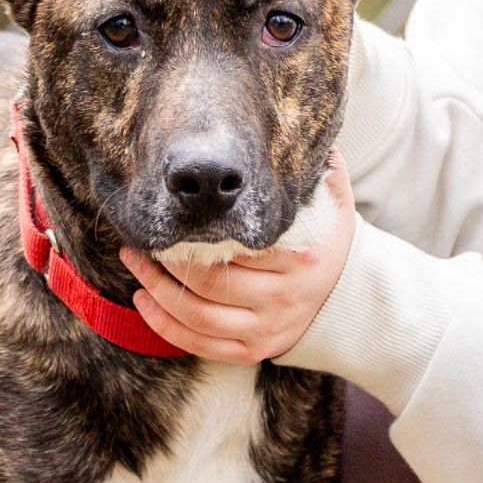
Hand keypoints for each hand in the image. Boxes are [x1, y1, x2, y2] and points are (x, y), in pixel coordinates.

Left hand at [124, 159, 355, 365]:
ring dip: (158, 292)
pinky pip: (202, 346)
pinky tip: (145, 302)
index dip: (194, 235)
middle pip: (211, 283)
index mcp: (301, 259)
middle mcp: (285, 298)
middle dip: (165, 263)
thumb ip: (321, 172)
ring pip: (200, 317)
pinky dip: (167, 328)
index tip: (169, 219)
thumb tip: (304, 133)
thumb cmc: (327, 241)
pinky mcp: (255, 350)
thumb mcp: (334, 203)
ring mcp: (269, 329)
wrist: (348, 296)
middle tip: (140, 241)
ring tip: (135, 265)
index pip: (237, 248)